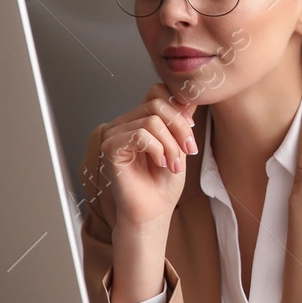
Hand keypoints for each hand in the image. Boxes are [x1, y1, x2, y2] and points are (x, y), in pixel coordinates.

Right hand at [96, 83, 197, 232]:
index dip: (178, 106)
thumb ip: (181, 120)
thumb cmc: (164, 183)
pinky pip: (140, 134)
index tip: (191, 129)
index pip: (157, 91)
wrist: (154, 210)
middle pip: (157, 103)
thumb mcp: (180, 145)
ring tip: (173, 164)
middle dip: (180, 127)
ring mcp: (115, 134)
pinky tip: (160, 163)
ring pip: (152, 121)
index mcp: (140, 119)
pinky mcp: (110, 147)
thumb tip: (190, 96)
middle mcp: (125, 123)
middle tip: (187, 151)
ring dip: (171, 144)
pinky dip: (157, 149)